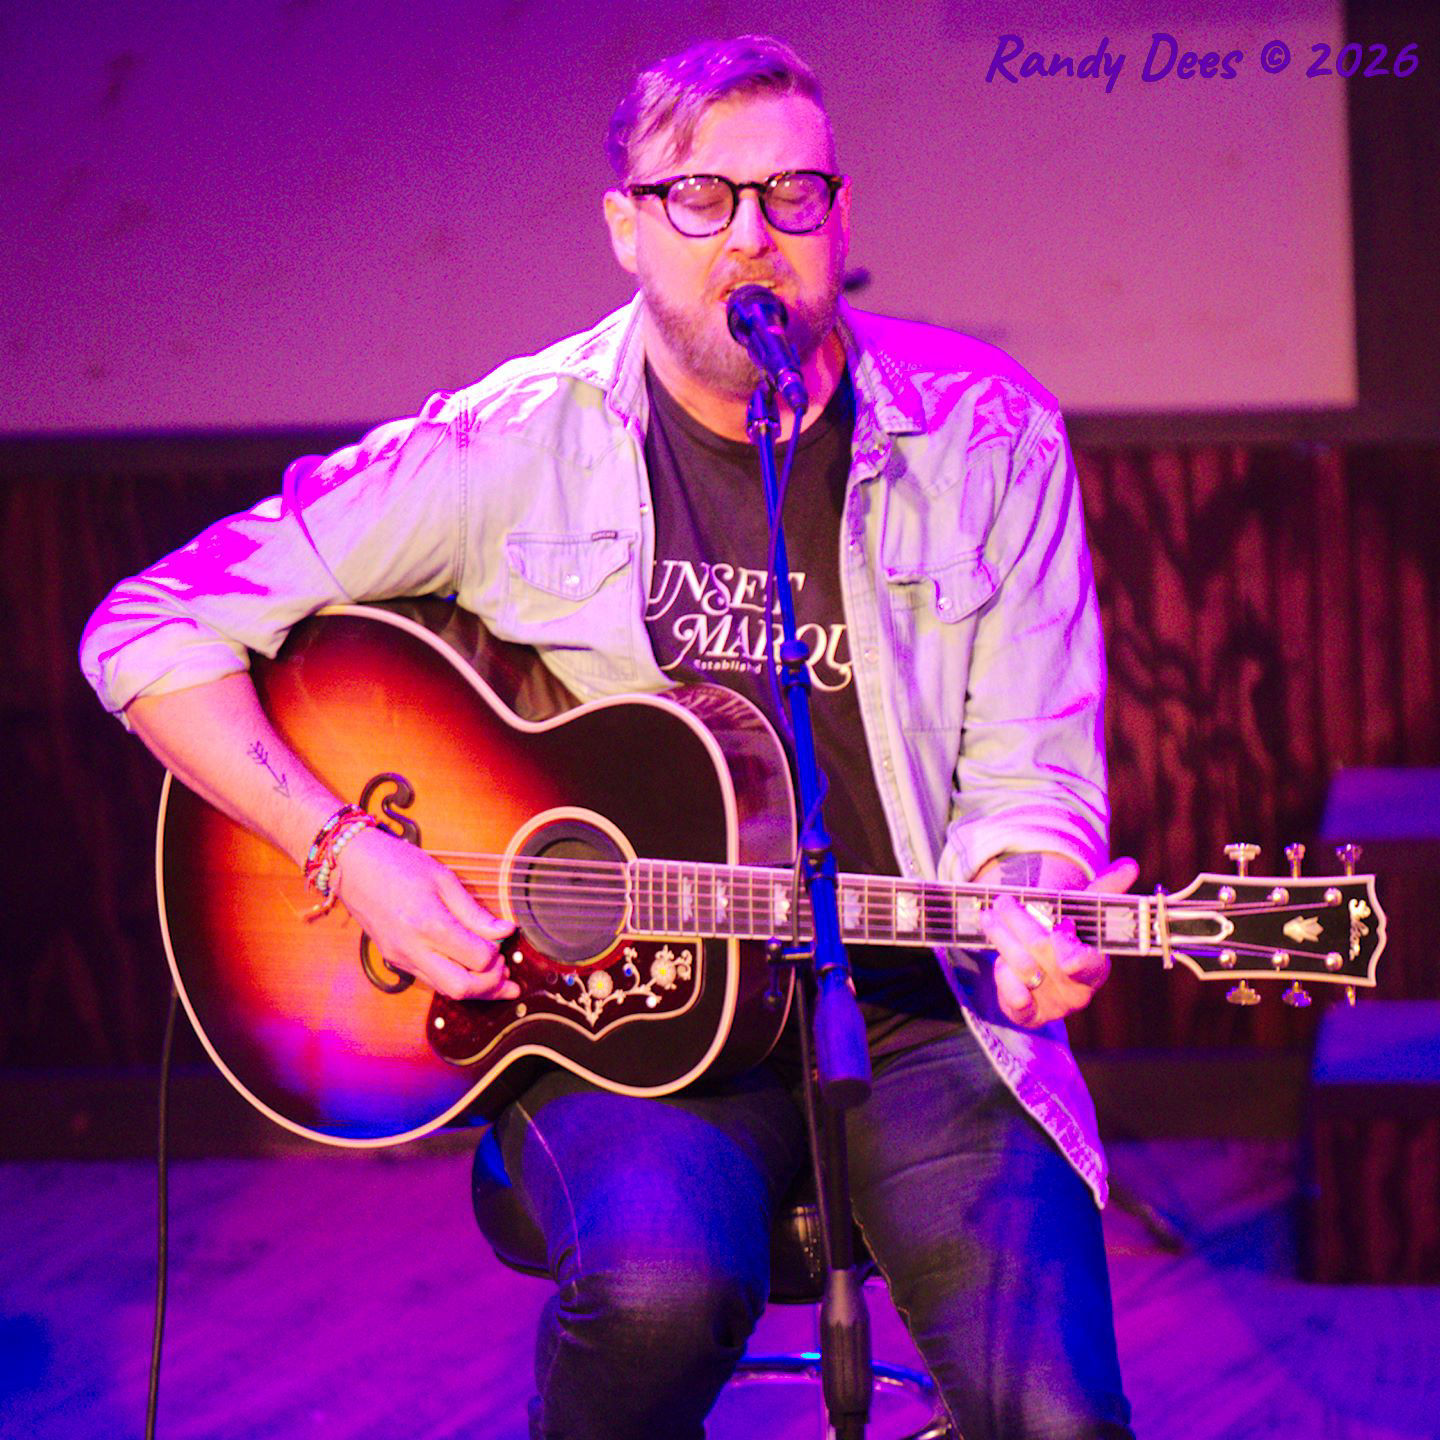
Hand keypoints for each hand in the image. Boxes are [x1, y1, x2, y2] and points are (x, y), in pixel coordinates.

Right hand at [331, 826, 520, 1000]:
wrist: (351, 865)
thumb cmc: (399, 864)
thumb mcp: (444, 879)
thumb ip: (474, 912)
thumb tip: (506, 931)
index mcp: (428, 924)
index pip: (477, 958)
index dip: (497, 954)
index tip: (503, 939)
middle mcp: (412, 948)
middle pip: (461, 988)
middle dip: (490, 986)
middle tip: (507, 973)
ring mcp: (400, 958)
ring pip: (445, 990)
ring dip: (474, 989)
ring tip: (497, 978)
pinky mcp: (394, 960)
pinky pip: (430, 980)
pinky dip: (454, 980)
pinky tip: (468, 970)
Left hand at [979, 858, 1138, 1027]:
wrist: (1046, 978)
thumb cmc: (1069, 940)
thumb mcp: (1085, 915)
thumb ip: (1105, 890)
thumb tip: (1130, 865)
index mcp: (1096, 966)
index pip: (1090, 963)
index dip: (1074, 950)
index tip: (1062, 928)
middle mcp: (1077, 990)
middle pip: (1045, 953)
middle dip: (1021, 923)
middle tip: (1004, 901)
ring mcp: (1053, 1005)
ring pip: (1024, 969)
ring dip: (1003, 938)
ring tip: (989, 916)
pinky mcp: (1029, 1016)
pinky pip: (1013, 1000)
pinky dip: (1003, 978)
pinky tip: (997, 961)